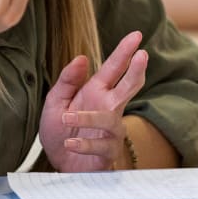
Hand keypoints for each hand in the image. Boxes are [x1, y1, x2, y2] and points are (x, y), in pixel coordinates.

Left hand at [40, 31, 148, 171]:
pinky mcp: (109, 152)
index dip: (125, 51)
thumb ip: (67, 81)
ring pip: (109, 119)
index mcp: (97, 90)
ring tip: (65, 116)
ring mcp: (112, 130)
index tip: (137, 35)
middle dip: (136, 71)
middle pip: (129, 86)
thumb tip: (82, 58)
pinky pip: (101, 145)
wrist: (60, 164)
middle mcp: (109, 107)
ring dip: (88, 117)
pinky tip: (69, 143)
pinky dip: (84, 144)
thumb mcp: (55, 102)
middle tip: (142, 55)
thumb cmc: (60, 130)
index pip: (114, 67)